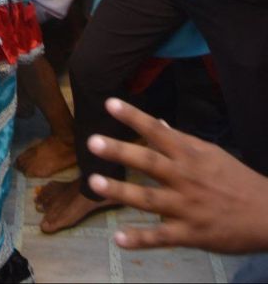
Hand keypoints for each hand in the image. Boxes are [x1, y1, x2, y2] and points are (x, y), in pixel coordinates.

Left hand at [88, 98, 267, 252]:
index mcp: (190, 156)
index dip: (133, 117)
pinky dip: (140, 239)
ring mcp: (187, 207)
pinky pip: (162, 237)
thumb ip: (182, 140)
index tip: (110, 103)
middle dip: (120, 152)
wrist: (267, 214)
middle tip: (92, 141)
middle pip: (148, 163)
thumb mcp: (211, 154)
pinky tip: (118, 238)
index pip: (157, 131)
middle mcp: (185, 178)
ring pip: (149, 199)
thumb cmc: (237, 180)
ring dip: (121, 192)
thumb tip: (159, 123)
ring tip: (94, 183)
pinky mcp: (191, 234)